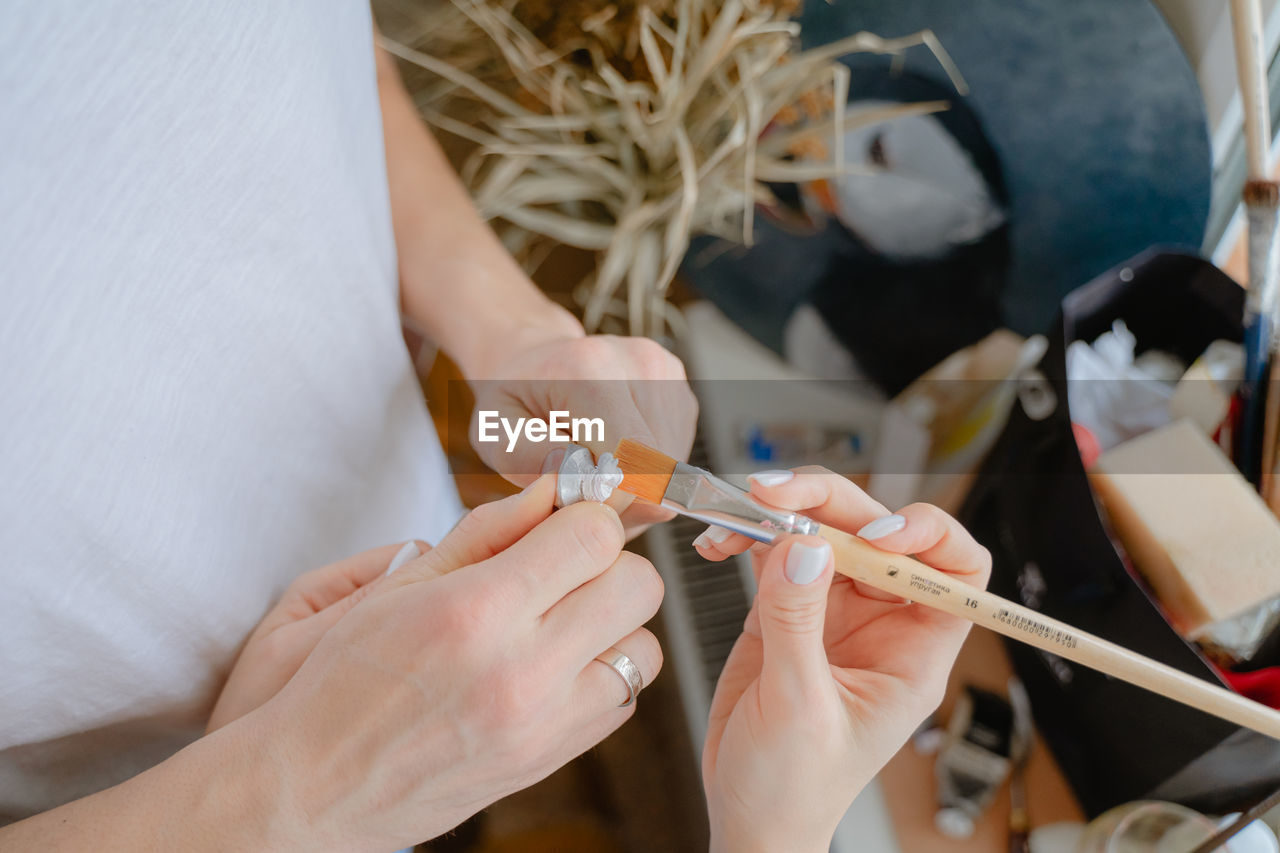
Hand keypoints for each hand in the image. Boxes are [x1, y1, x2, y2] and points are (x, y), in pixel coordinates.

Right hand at [230, 475, 663, 849]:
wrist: (316, 787)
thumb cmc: (344, 680)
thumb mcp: (398, 588)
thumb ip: (485, 531)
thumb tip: (550, 491)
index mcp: (477, 613)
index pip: (594, 537)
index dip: (585, 516)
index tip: (564, 521)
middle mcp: (522, 671)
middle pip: (638, 586)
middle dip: (609, 563)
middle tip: (564, 568)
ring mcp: (544, 724)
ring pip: (645, 647)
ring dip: (612, 624)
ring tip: (557, 623)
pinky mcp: (550, 760)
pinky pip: (624, 700)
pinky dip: (602, 674)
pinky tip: (552, 667)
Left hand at [469, 334, 697, 533]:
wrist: (537, 361)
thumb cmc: (515, 398)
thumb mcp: (495, 432)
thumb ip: (529, 460)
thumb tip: (589, 484)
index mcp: (589, 369)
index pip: (630, 458)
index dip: (608, 497)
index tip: (575, 497)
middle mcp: (639, 363)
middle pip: (654, 468)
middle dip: (621, 494)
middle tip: (578, 483)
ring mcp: (667, 376)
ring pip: (670, 469)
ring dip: (635, 486)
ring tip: (593, 465)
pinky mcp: (681, 392)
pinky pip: (676, 458)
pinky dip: (647, 470)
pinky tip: (612, 453)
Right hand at [696, 468, 990, 852]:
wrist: (747, 813)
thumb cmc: (794, 787)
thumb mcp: (800, 706)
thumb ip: (798, 622)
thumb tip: (803, 546)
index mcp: (913, 652)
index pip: (956, 571)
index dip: (929, 536)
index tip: (877, 533)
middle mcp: (880, 622)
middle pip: (876, 533)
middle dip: (833, 504)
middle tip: (778, 496)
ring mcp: (831, 610)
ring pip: (825, 531)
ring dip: (784, 511)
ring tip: (743, 510)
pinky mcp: (786, 608)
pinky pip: (775, 551)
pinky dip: (747, 537)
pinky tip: (719, 543)